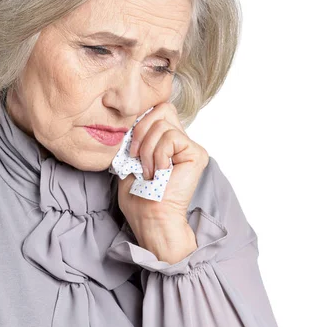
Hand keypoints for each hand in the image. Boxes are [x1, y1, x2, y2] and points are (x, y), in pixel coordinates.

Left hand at [117, 102, 208, 227]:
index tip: (131, 148)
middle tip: (136, 156)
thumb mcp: (129, 159)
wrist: (150, 217)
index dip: (139, 123)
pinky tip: (160, 173)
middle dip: (141, 130)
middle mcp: (180, 141)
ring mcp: (190, 147)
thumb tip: (133, 118)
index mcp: (165, 141)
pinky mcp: (196, 154)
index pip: (155, 111)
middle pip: (162, 109)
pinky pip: (171, 137)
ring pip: (163, 124)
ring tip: (149, 171)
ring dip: (147, 149)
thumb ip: (136, 135)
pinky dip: (158, 155)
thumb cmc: (138, 196)